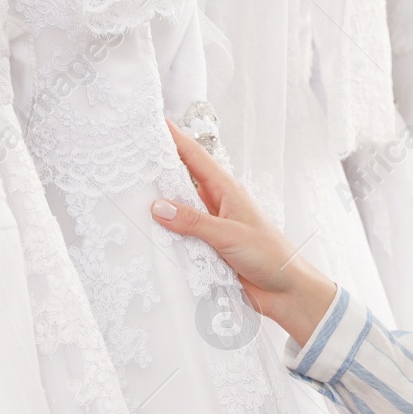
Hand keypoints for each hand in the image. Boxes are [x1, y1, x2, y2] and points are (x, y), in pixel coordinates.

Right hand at [151, 117, 336, 345]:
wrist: (286, 291)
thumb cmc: (270, 255)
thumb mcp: (229, 235)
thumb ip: (194, 222)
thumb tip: (158, 206)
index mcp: (227, 190)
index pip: (195, 157)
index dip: (175, 138)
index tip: (155, 122)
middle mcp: (217, 204)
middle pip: (182, 181)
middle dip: (158, 169)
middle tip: (129, 158)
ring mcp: (211, 226)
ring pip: (178, 209)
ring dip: (159, 205)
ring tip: (127, 194)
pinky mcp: (208, 249)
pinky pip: (181, 236)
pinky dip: (165, 234)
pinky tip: (146, 234)